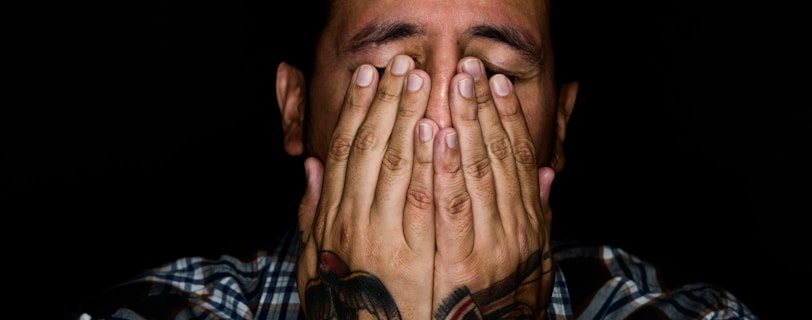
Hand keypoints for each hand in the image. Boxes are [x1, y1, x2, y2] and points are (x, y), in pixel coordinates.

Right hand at [296, 55, 436, 319]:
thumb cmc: (344, 304)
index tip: (369, 77)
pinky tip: (436, 130)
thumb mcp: (314, 260)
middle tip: (401, 66)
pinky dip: (426, 162)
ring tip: (420, 82)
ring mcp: (380, 238)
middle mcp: (351, 221)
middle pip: (368, 148)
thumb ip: (313, 214)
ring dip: (407, 118)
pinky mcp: (411, 256)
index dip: (356, 109)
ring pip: (392, 165)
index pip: (343, 150)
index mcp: (330, 217)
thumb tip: (312, 168)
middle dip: (386, 102)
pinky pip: (420, 200)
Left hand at [431, 58, 555, 318]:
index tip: (494, 83)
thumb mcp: (534, 259)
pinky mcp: (463, 261)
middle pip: (498, 155)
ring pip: (478, 171)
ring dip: (466, 123)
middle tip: (468, 68)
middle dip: (482, 108)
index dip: (506, 117)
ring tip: (454, 85)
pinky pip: (453, 206)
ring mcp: (491, 243)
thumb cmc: (508, 302)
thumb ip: (538, 215)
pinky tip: (438, 134)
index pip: (518, 158)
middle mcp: (515, 227)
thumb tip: (548, 176)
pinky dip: (446, 168)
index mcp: (529, 222)